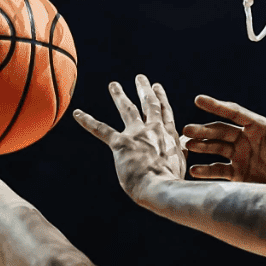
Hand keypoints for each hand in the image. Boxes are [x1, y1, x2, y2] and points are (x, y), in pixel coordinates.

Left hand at [73, 75, 186, 202]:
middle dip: (144, 89)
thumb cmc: (171, 181)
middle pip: (150, 104)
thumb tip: (187, 139)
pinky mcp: (120, 143)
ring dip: (120, 96)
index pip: (165, 112)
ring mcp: (137, 134)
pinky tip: (77, 113)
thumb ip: (181, 148)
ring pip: (128, 110)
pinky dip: (88, 121)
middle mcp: (154, 130)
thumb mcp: (181, 162)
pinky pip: (101, 129)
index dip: (161, 98)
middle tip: (140, 78)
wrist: (161, 187)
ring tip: (114, 85)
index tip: (157, 86)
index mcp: (169, 136)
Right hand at [182, 92, 265, 190]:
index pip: (234, 113)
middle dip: (203, 130)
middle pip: (220, 131)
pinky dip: (205, 170)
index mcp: (259, 128)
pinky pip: (218, 170)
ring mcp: (240, 157)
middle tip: (186, 129)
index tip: (198, 100)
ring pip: (215, 148)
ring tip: (187, 146)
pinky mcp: (238, 175)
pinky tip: (194, 170)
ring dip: (201, 146)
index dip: (216, 106)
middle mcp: (246, 140)